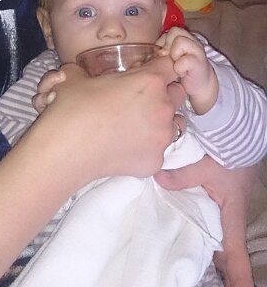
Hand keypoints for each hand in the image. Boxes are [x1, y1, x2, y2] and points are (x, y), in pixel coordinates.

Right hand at [34, 56, 184, 181]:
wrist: (63, 151)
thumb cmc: (71, 108)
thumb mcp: (77, 75)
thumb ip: (92, 68)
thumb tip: (86, 71)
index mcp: (150, 81)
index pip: (170, 65)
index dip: (159, 65)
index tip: (148, 70)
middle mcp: (163, 107)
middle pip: (177, 93)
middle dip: (163, 92)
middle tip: (139, 98)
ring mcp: (162, 137)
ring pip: (173, 122)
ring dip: (160, 119)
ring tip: (135, 123)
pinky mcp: (156, 161)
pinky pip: (159, 148)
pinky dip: (147, 145)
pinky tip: (125, 145)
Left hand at [154, 156, 256, 286]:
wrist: (236, 126)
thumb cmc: (228, 149)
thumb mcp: (205, 165)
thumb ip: (181, 175)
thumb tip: (158, 180)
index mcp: (231, 212)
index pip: (235, 252)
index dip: (238, 277)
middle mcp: (229, 211)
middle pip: (224, 245)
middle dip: (219, 265)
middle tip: (213, 282)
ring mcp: (224, 201)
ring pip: (215, 229)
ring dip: (208, 244)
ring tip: (193, 260)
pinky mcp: (217, 190)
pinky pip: (206, 211)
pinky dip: (199, 221)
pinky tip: (185, 222)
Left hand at [156, 27, 217, 113]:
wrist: (198, 84)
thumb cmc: (180, 69)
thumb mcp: (168, 58)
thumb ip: (161, 51)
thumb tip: (150, 52)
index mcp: (182, 37)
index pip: (168, 31)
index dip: (162, 43)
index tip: (162, 55)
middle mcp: (191, 40)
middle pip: (175, 31)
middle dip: (168, 46)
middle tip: (170, 59)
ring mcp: (197, 50)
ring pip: (181, 41)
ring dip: (175, 54)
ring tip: (176, 66)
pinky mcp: (200, 63)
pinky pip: (185, 60)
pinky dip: (180, 67)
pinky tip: (181, 73)